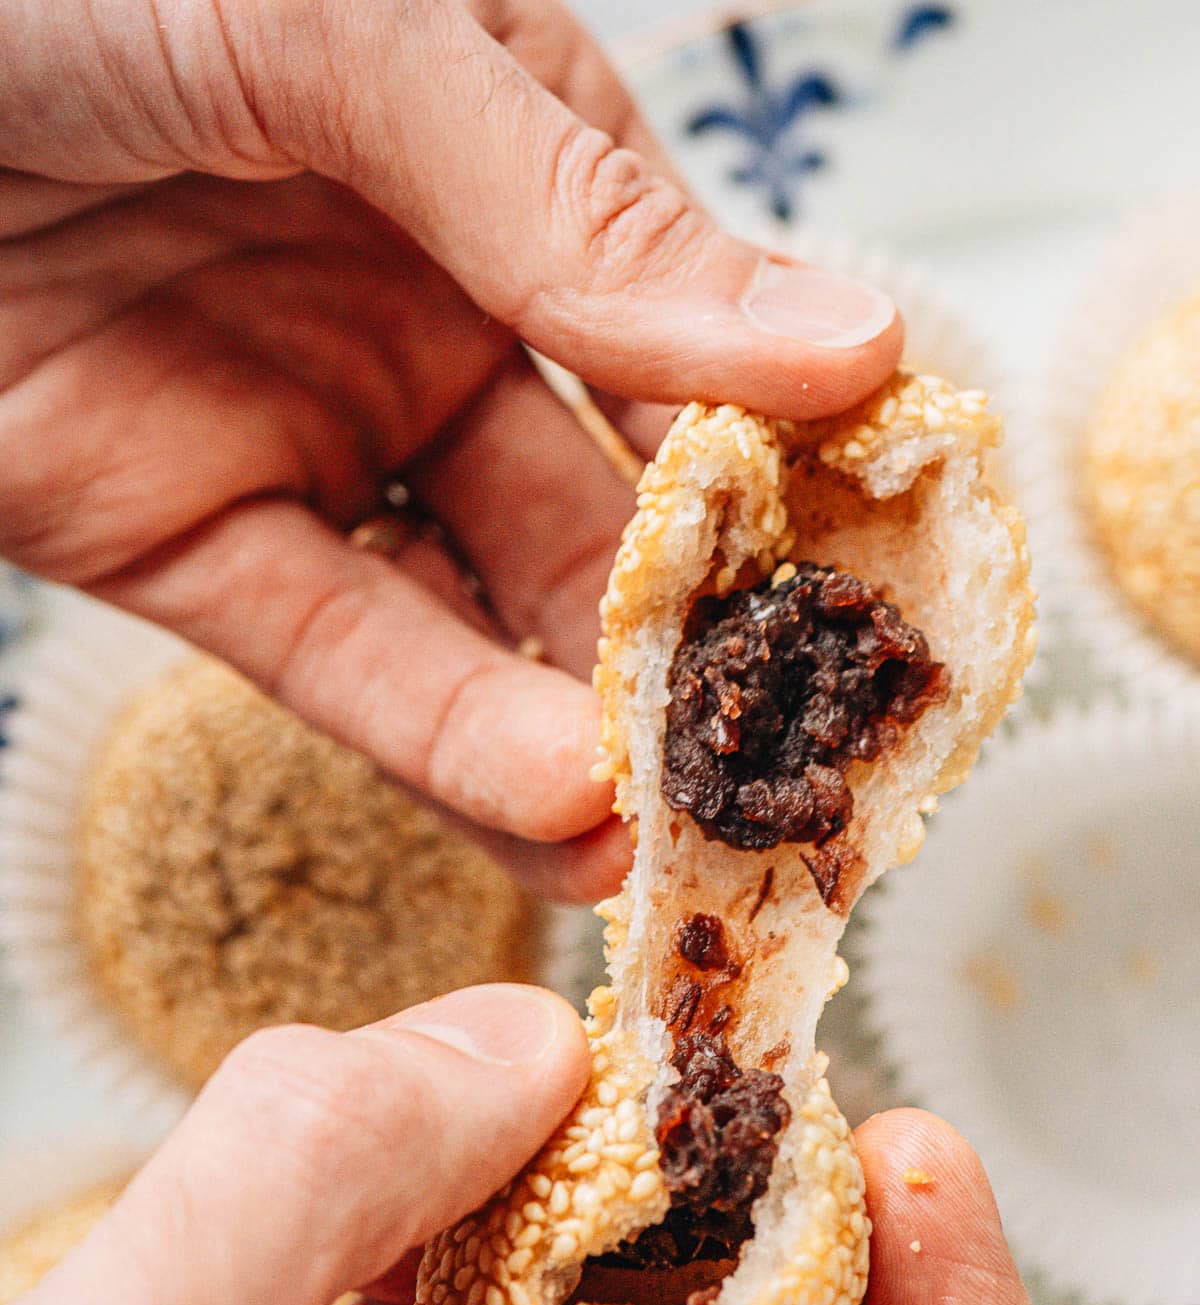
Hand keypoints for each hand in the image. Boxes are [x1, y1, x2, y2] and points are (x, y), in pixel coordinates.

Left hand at [0, 0, 900, 899]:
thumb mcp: (350, 32)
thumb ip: (572, 210)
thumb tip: (845, 345)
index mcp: (514, 165)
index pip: (692, 343)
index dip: (790, 471)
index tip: (881, 588)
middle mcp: (434, 312)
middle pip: (601, 510)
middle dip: (690, 642)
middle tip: (781, 763)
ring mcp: (318, 434)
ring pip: (478, 612)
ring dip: (577, 729)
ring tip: (665, 832)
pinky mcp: (189, 541)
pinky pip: (335, 653)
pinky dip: (437, 737)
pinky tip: (544, 807)